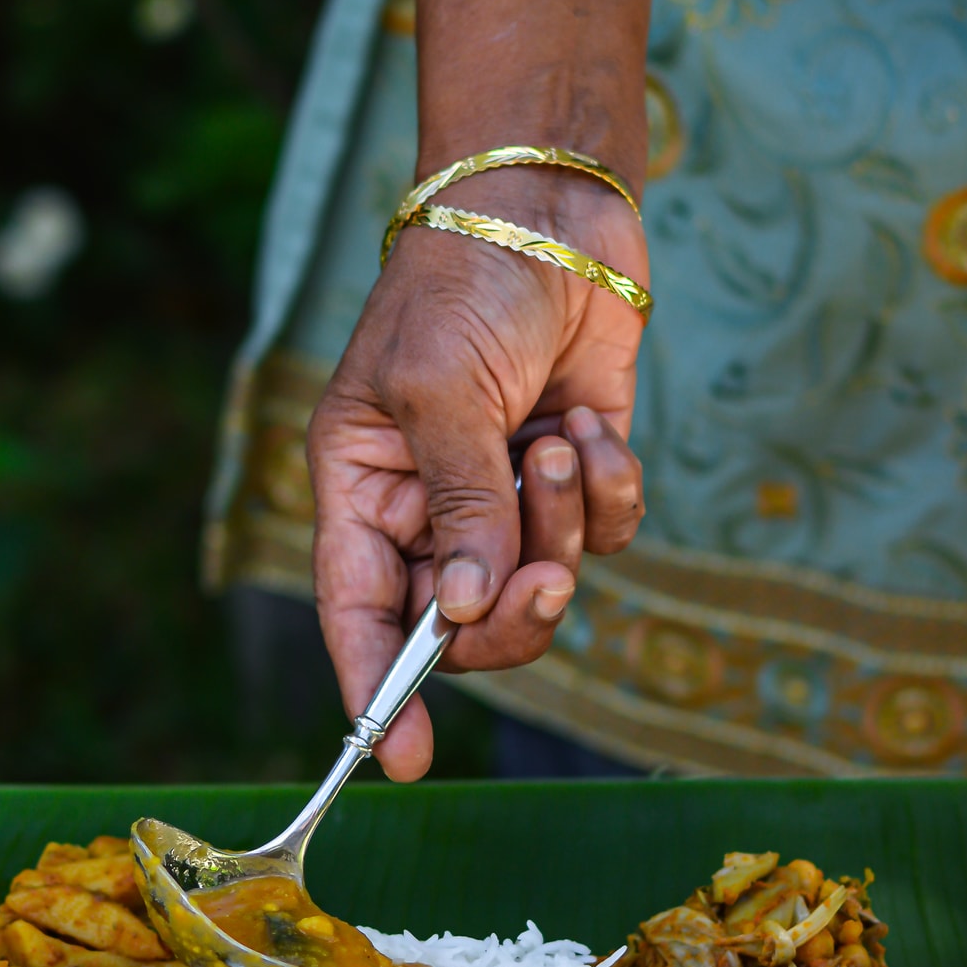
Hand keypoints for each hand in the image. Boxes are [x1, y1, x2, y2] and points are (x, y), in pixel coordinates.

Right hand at [307, 166, 646, 779]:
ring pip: (541, 581)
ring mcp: (508, 493)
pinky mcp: (577, 473)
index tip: (402, 759)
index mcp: (364, 489)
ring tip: (558, 437)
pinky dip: (607, 491)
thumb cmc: (464, 285)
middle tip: (543, 582)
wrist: (552, 207)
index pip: (358, 613)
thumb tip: (460, 614)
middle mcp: (431, 507)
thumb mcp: (442, 392)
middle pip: (461, 624)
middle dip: (509, 612)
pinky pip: (602, 534)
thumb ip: (459, 507)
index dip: (378, 690)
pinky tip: (590, 425)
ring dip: (562, 521)